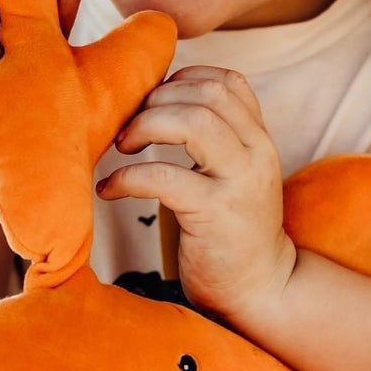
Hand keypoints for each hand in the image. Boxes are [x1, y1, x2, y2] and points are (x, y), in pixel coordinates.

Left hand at [96, 66, 296, 325]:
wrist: (261, 289)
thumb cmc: (232, 234)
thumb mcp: (235, 177)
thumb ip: (215, 142)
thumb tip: (158, 105)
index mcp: (260, 141)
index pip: (229, 83)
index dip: (184, 80)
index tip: (153, 101)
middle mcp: (257, 154)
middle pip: (208, 95)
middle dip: (158, 101)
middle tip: (129, 128)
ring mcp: (240, 182)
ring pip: (195, 123)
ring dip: (147, 126)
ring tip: (122, 147)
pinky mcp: (216, 214)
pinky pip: (164, 177)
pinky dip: (127, 177)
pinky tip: (110, 190)